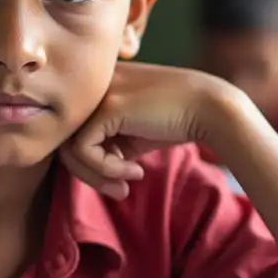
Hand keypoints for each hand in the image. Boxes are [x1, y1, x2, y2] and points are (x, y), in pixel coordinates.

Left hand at [61, 62, 229, 198]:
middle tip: (119, 191)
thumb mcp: (132, 134)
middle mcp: (92, 86)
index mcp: (96, 88)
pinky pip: (84, 150)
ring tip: (126, 184)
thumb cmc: (175, 122)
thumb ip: (105, 145)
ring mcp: (98, 94)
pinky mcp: (106, 107)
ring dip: (97, 176)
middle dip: (90, 175)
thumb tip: (80, 171)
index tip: (118, 180)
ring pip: (69, 148)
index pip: (71, 132)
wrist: (211, 109)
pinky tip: (136, 170)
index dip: (89, 163)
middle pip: (65, 141)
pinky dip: (107, 169)